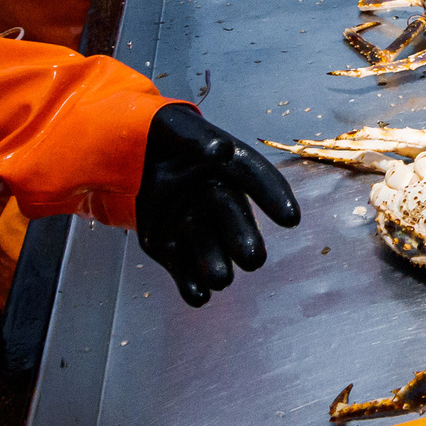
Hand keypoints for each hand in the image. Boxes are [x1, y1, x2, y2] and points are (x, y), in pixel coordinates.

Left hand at [134, 105, 302, 306]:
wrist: (134, 155)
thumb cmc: (166, 138)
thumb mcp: (177, 129)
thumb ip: (198, 142)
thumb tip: (221, 150)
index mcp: (227, 166)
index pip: (255, 177)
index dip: (273, 196)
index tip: (290, 219)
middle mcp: (217, 200)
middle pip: (234, 221)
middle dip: (244, 240)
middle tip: (253, 259)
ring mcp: (195, 226)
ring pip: (210, 249)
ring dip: (216, 265)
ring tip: (220, 280)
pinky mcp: (170, 246)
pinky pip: (183, 267)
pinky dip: (189, 284)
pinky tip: (196, 296)